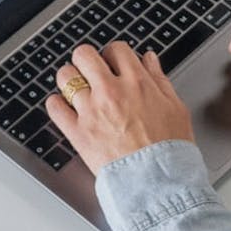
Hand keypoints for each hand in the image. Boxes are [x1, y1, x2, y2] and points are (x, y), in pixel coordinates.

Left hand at [45, 42, 193, 172]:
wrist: (157, 181)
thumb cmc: (170, 149)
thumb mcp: (175, 107)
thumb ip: (159, 79)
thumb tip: (149, 59)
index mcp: (137, 82)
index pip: (116, 49)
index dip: (114, 54)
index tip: (113, 62)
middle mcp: (111, 91)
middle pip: (85, 55)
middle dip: (87, 59)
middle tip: (90, 70)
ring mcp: (91, 110)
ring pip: (65, 77)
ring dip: (69, 78)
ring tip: (75, 87)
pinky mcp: (78, 132)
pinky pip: (55, 108)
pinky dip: (57, 104)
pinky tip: (64, 107)